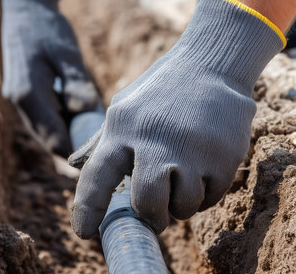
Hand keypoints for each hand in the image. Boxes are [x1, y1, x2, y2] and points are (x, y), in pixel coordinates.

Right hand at [1, 0, 98, 154]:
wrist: (24, 7)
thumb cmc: (48, 27)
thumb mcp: (68, 53)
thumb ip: (77, 84)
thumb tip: (87, 112)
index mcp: (29, 94)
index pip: (53, 139)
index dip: (77, 152)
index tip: (103, 157)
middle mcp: (19, 102)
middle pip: (49, 140)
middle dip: (75, 146)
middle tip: (106, 150)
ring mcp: (19, 100)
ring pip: (47, 131)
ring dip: (69, 134)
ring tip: (99, 134)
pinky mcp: (25, 94)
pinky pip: (45, 118)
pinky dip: (64, 121)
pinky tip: (84, 115)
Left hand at [70, 0, 284, 237]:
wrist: (213, 62)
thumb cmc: (162, 89)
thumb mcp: (126, 105)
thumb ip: (102, 139)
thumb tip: (72, 164)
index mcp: (123, 127)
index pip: (97, 177)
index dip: (88, 209)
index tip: (85, 233)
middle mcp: (154, 139)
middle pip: (147, 203)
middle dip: (151, 216)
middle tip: (156, 214)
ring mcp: (192, 149)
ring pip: (183, 207)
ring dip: (183, 204)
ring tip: (184, 179)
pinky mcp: (223, 156)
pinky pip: (211, 197)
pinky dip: (206, 192)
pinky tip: (204, 167)